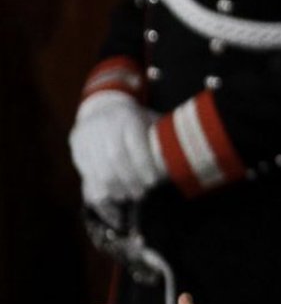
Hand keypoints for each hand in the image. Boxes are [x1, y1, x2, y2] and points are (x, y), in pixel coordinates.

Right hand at [69, 90, 163, 205]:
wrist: (104, 106)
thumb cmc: (137, 121)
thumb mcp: (152, 122)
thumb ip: (163, 140)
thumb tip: (181, 163)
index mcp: (127, 118)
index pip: (134, 145)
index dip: (144, 167)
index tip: (153, 182)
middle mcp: (103, 124)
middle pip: (114, 159)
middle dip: (129, 181)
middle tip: (141, 194)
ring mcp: (86, 135)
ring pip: (97, 168)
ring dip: (114, 188)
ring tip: (126, 196)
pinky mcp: (76, 145)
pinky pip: (84, 171)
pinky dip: (98, 187)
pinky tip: (110, 196)